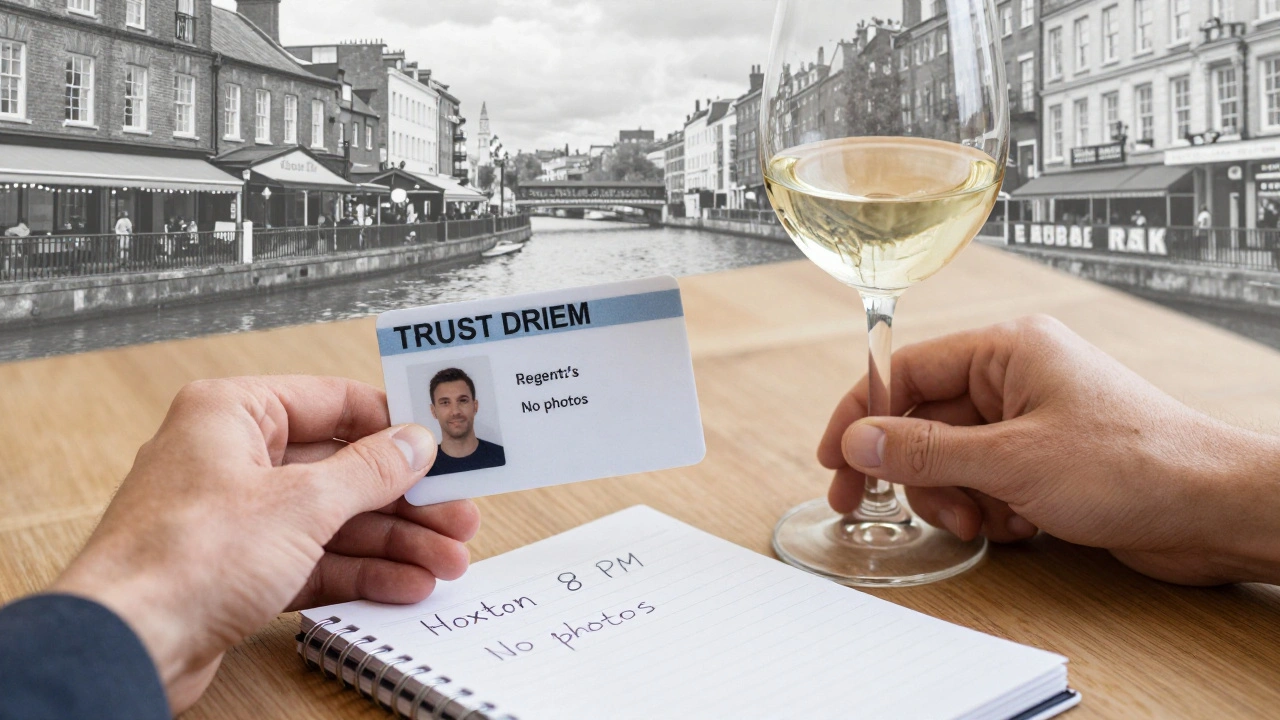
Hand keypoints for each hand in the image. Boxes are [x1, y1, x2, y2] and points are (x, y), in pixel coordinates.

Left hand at [50, 376, 479, 712]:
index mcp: (233, 414)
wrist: (127, 645)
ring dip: (393, 542)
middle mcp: (232, 457)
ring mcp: (235, 516)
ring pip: (333, 519)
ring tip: (446, 561)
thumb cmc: (184, 559)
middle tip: (457, 515)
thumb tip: (413, 444)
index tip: (443, 444)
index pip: (335, 403)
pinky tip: (405, 584)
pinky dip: (360, 572)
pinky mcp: (239, 569)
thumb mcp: (301, 503)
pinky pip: (314, 560)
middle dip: (405, 499)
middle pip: (341, 469)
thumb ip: (368, 471)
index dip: (395, 425)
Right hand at [819, 315, 1279, 585]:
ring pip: (952, 458)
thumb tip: (858, 440)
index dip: (862, 414)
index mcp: (1007, 349)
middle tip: (879, 507)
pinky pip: (985, 481)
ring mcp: (1030, 420)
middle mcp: (1015, 378)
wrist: (1211, 509)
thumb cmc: (1133, 464)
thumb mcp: (1012, 459)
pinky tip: (1018, 527)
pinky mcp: (1045, 460)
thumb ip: (925, 450)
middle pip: (924, 421)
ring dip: (954, 498)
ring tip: (981, 523)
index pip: (906, 371)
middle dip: (915, 472)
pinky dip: (989, 510)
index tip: (834, 458)